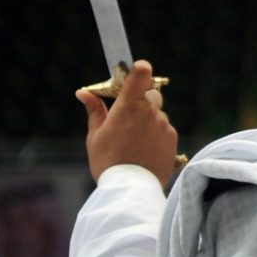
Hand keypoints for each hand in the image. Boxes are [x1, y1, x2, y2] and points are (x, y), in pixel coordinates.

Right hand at [77, 61, 178, 187]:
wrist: (130, 189)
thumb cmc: (108, 161)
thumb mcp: (95, 136)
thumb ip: (95, 110)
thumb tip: (84, 92)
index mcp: (129, 107)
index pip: (140, 76)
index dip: (140, 69)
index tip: (138, 67)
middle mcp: (150, 112)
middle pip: (150, 95)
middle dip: (141, 100)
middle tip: (127, 116)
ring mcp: (163, 125)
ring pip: (157, 114)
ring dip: (148, 121)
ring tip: (133, 142)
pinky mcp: (172, 138)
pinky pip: (163, 129)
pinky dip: (155, 134)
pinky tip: (144, 149)